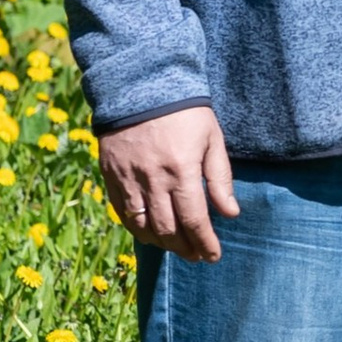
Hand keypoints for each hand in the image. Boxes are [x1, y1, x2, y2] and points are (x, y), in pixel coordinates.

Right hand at [98, 105, 236, 263]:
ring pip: (143, 227)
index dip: (205, 243)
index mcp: (182, 170)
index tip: (213, 255)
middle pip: (168, 230)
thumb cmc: (185, 112)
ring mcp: (129, 179)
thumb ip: (220, 178)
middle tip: (197, 255)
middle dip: (185, 248)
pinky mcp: (112, 176)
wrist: (142, 86)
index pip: (194, 220)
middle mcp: (153, 180)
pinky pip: (123, 213)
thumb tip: (230, 213)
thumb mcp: (212, 139)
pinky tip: (151, 234)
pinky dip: (137, 229)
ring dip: (162, 244)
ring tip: (177, 248)